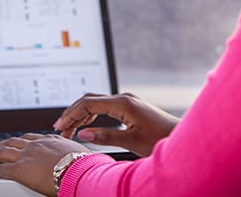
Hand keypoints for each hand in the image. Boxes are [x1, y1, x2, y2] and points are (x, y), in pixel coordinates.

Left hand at [0, 133, 90, 196]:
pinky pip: (1, 169)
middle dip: (2, 142)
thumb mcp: (80, 154)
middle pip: (14, 141)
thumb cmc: (84, 165)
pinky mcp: (20, 169)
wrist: (80, 171)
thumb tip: (80, 159)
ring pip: (3, 151)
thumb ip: (73, 154)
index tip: (16, 141)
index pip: (31, 138)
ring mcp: (27, 156)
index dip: (21, 140)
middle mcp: (36, 145)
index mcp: (51, 140)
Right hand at [54, 93, 179, 156]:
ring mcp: (127, 101)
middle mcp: (124, 98)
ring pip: (96, 102)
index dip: (71, 114)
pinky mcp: (130, 106)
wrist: (180, 137)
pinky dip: (92, 114)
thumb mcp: (131, 141)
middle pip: (89, 100)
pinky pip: (105, 106)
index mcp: (123, 103)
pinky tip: (85, 125)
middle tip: (60, 130)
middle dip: (72, 113)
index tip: (59, 127)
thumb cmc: (160, 139)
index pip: (88, 102)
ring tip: (70, 130)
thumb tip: (83, 134)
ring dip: (81, 114)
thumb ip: (105, 136)